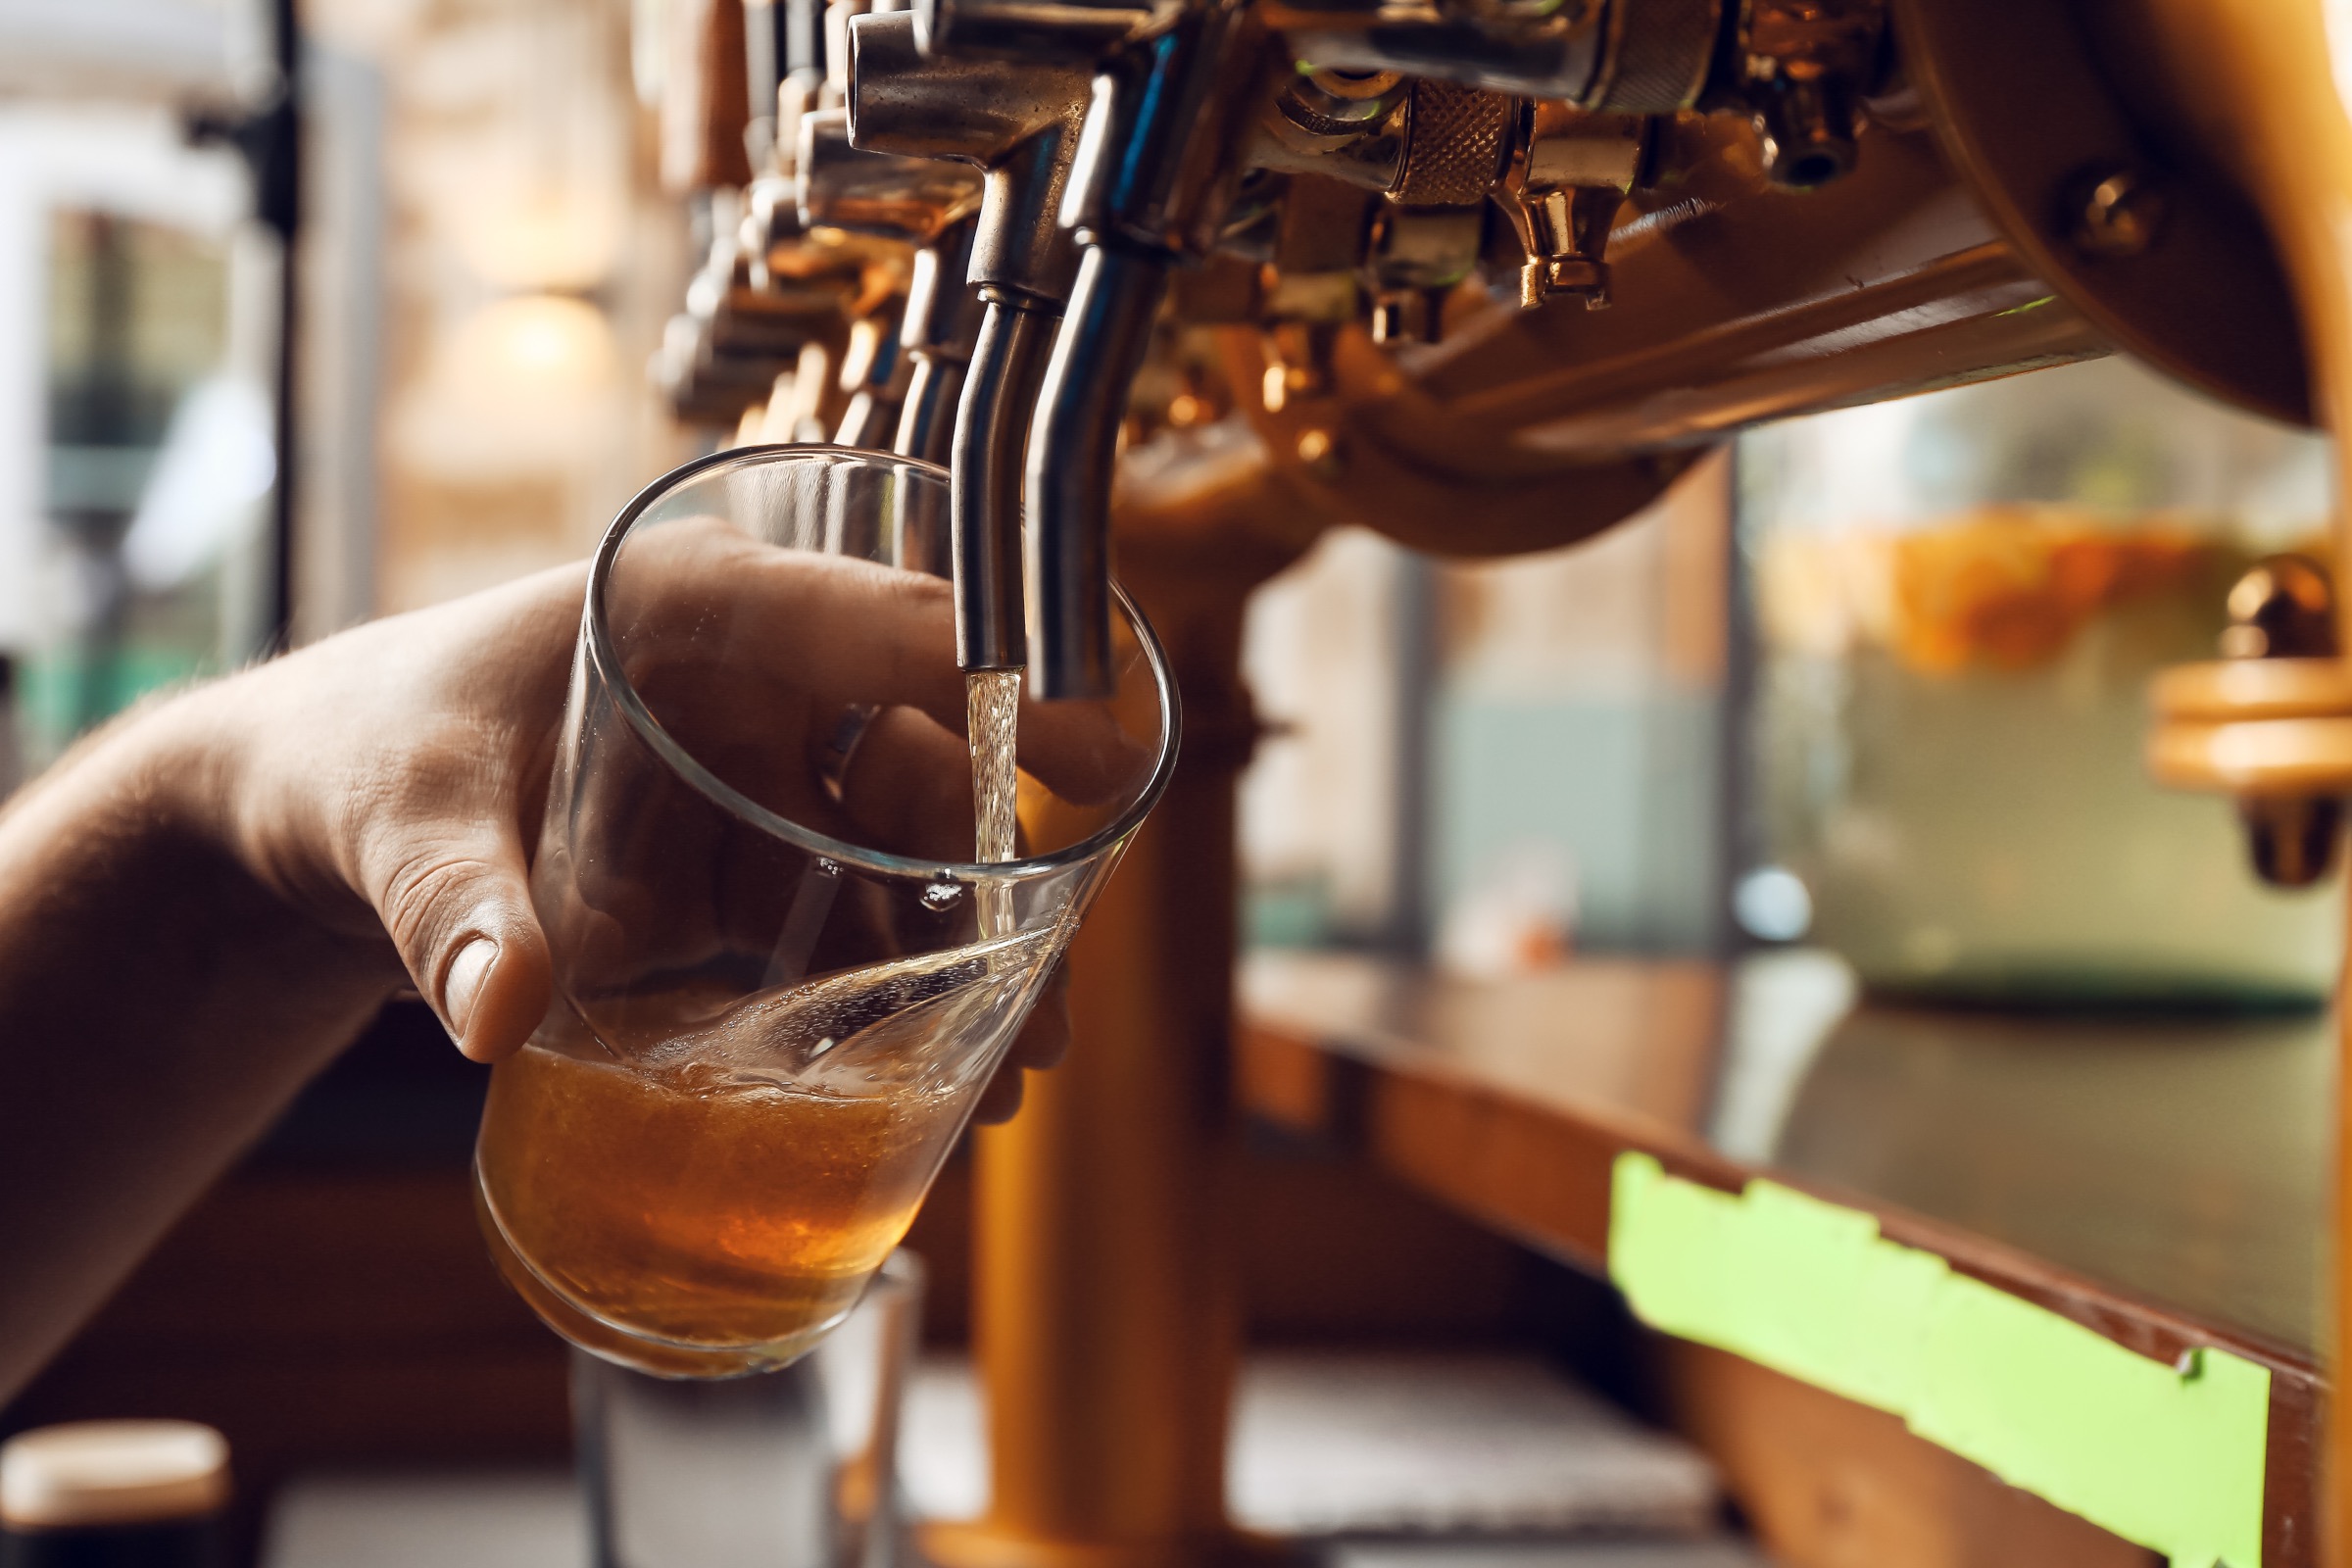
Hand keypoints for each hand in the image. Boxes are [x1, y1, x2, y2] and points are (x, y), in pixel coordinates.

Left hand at [191, 533, 1133, 1118]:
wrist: (308, 810)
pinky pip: (845, 918)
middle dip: (997, 890)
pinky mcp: (740, 857)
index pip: (887, 625)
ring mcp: (753, 773)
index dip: (1012, 684)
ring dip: (959, 963)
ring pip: (902, 855)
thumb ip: (446, 905)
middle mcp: (753, 681)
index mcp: (696, 607)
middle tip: (1044, 1012)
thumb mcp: (397, 816)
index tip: (1104, 760)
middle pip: (922, 765)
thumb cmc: (356, 755)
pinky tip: (920, 1079)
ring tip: (1003, 1084)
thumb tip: (497, 1014)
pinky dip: (889, 995)